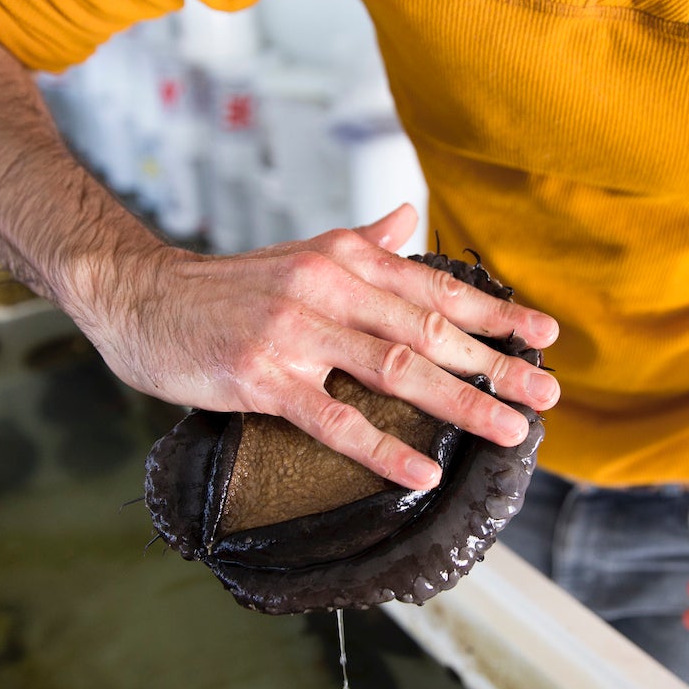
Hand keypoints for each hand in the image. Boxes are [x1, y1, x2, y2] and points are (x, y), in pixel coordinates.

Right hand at [69, 204, 559, 489]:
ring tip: (508, 428)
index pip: (437, 287)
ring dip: (460, 402)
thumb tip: (405, 218)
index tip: (546, 336)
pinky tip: (422, 469)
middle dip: (496, 365)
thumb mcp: (301, 254)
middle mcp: (329, 287)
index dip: (496, 314)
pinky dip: (382, 447)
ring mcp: (296, 333)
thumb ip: (361, 243)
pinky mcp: (262, 378)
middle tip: (546, 393)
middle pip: (431, 330)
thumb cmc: (229, 287)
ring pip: (396, 370)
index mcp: (346, 258)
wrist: (142, 298)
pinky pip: (334, 418)